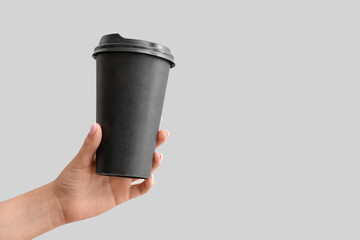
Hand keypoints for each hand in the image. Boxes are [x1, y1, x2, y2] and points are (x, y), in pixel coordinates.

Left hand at [53, 122, 168, 223]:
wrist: (63, 204)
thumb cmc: (70, 179)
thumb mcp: (80, 160)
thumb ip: (90, 145)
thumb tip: (96, 125)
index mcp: (113, 155)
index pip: (131, 141)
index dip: (145, 132)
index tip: (155, 120)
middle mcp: (121, 167)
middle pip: (143, 154)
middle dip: (155, 144)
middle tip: (162, 134)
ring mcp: (123, 180)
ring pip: (144, 170)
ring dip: (154, 163)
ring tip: (157, 156)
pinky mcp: (122, 195)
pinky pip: (139, 190)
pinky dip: (147, 185)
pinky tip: (150, 178)